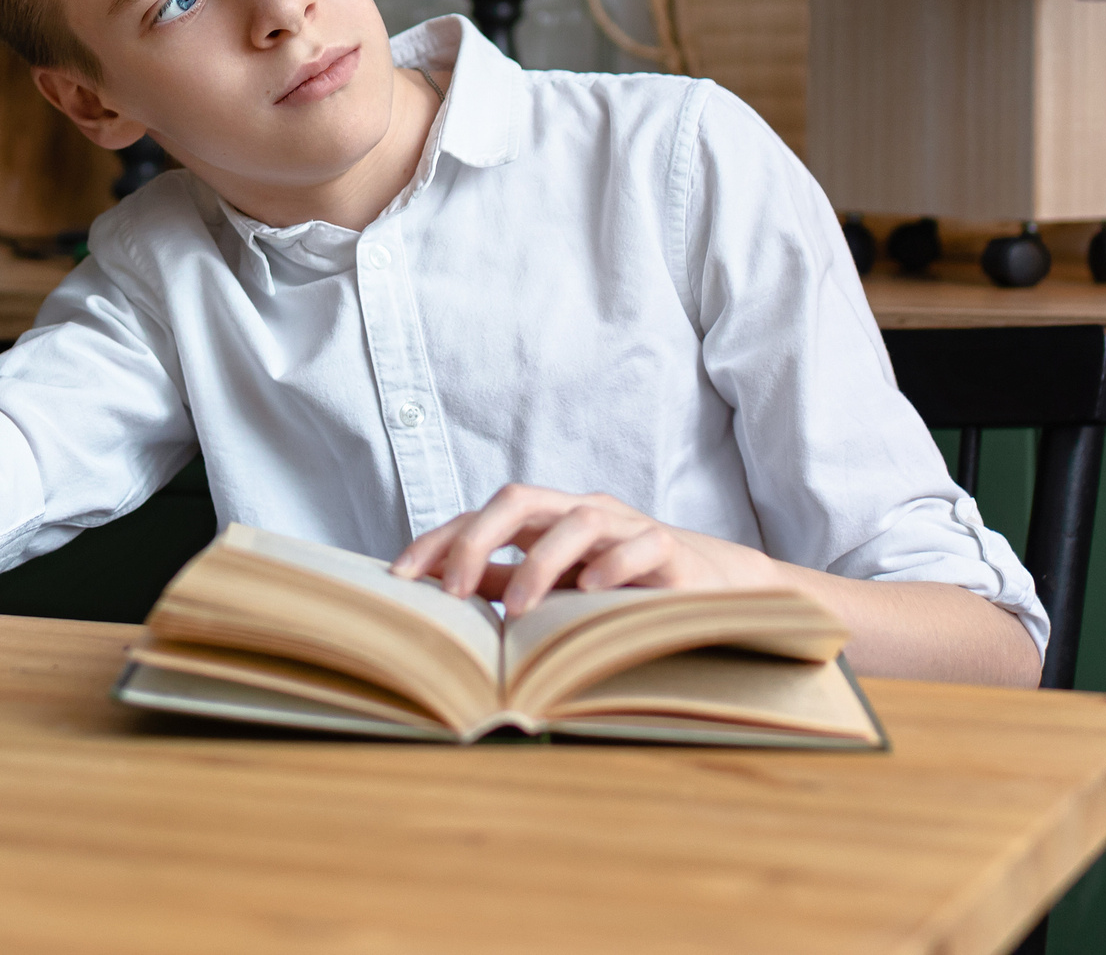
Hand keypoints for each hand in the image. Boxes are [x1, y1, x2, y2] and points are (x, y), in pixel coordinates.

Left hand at [390, 484, 787, 618]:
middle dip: (477, 538)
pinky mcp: (668, 549)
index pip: (478, 515)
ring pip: (578, 520)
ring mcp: (624, 526)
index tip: (399, 578)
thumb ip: (501, 584)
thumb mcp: (552, 587)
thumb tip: (436, 601)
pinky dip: (613, 566)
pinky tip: (591, 591)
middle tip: (450, 591)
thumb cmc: (618, 586)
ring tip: (516, 608)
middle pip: (519, 497)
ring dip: (541, 563)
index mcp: (543, 520)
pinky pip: (641, 545)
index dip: (437, 541)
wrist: (706, 584)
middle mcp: (577, 512)